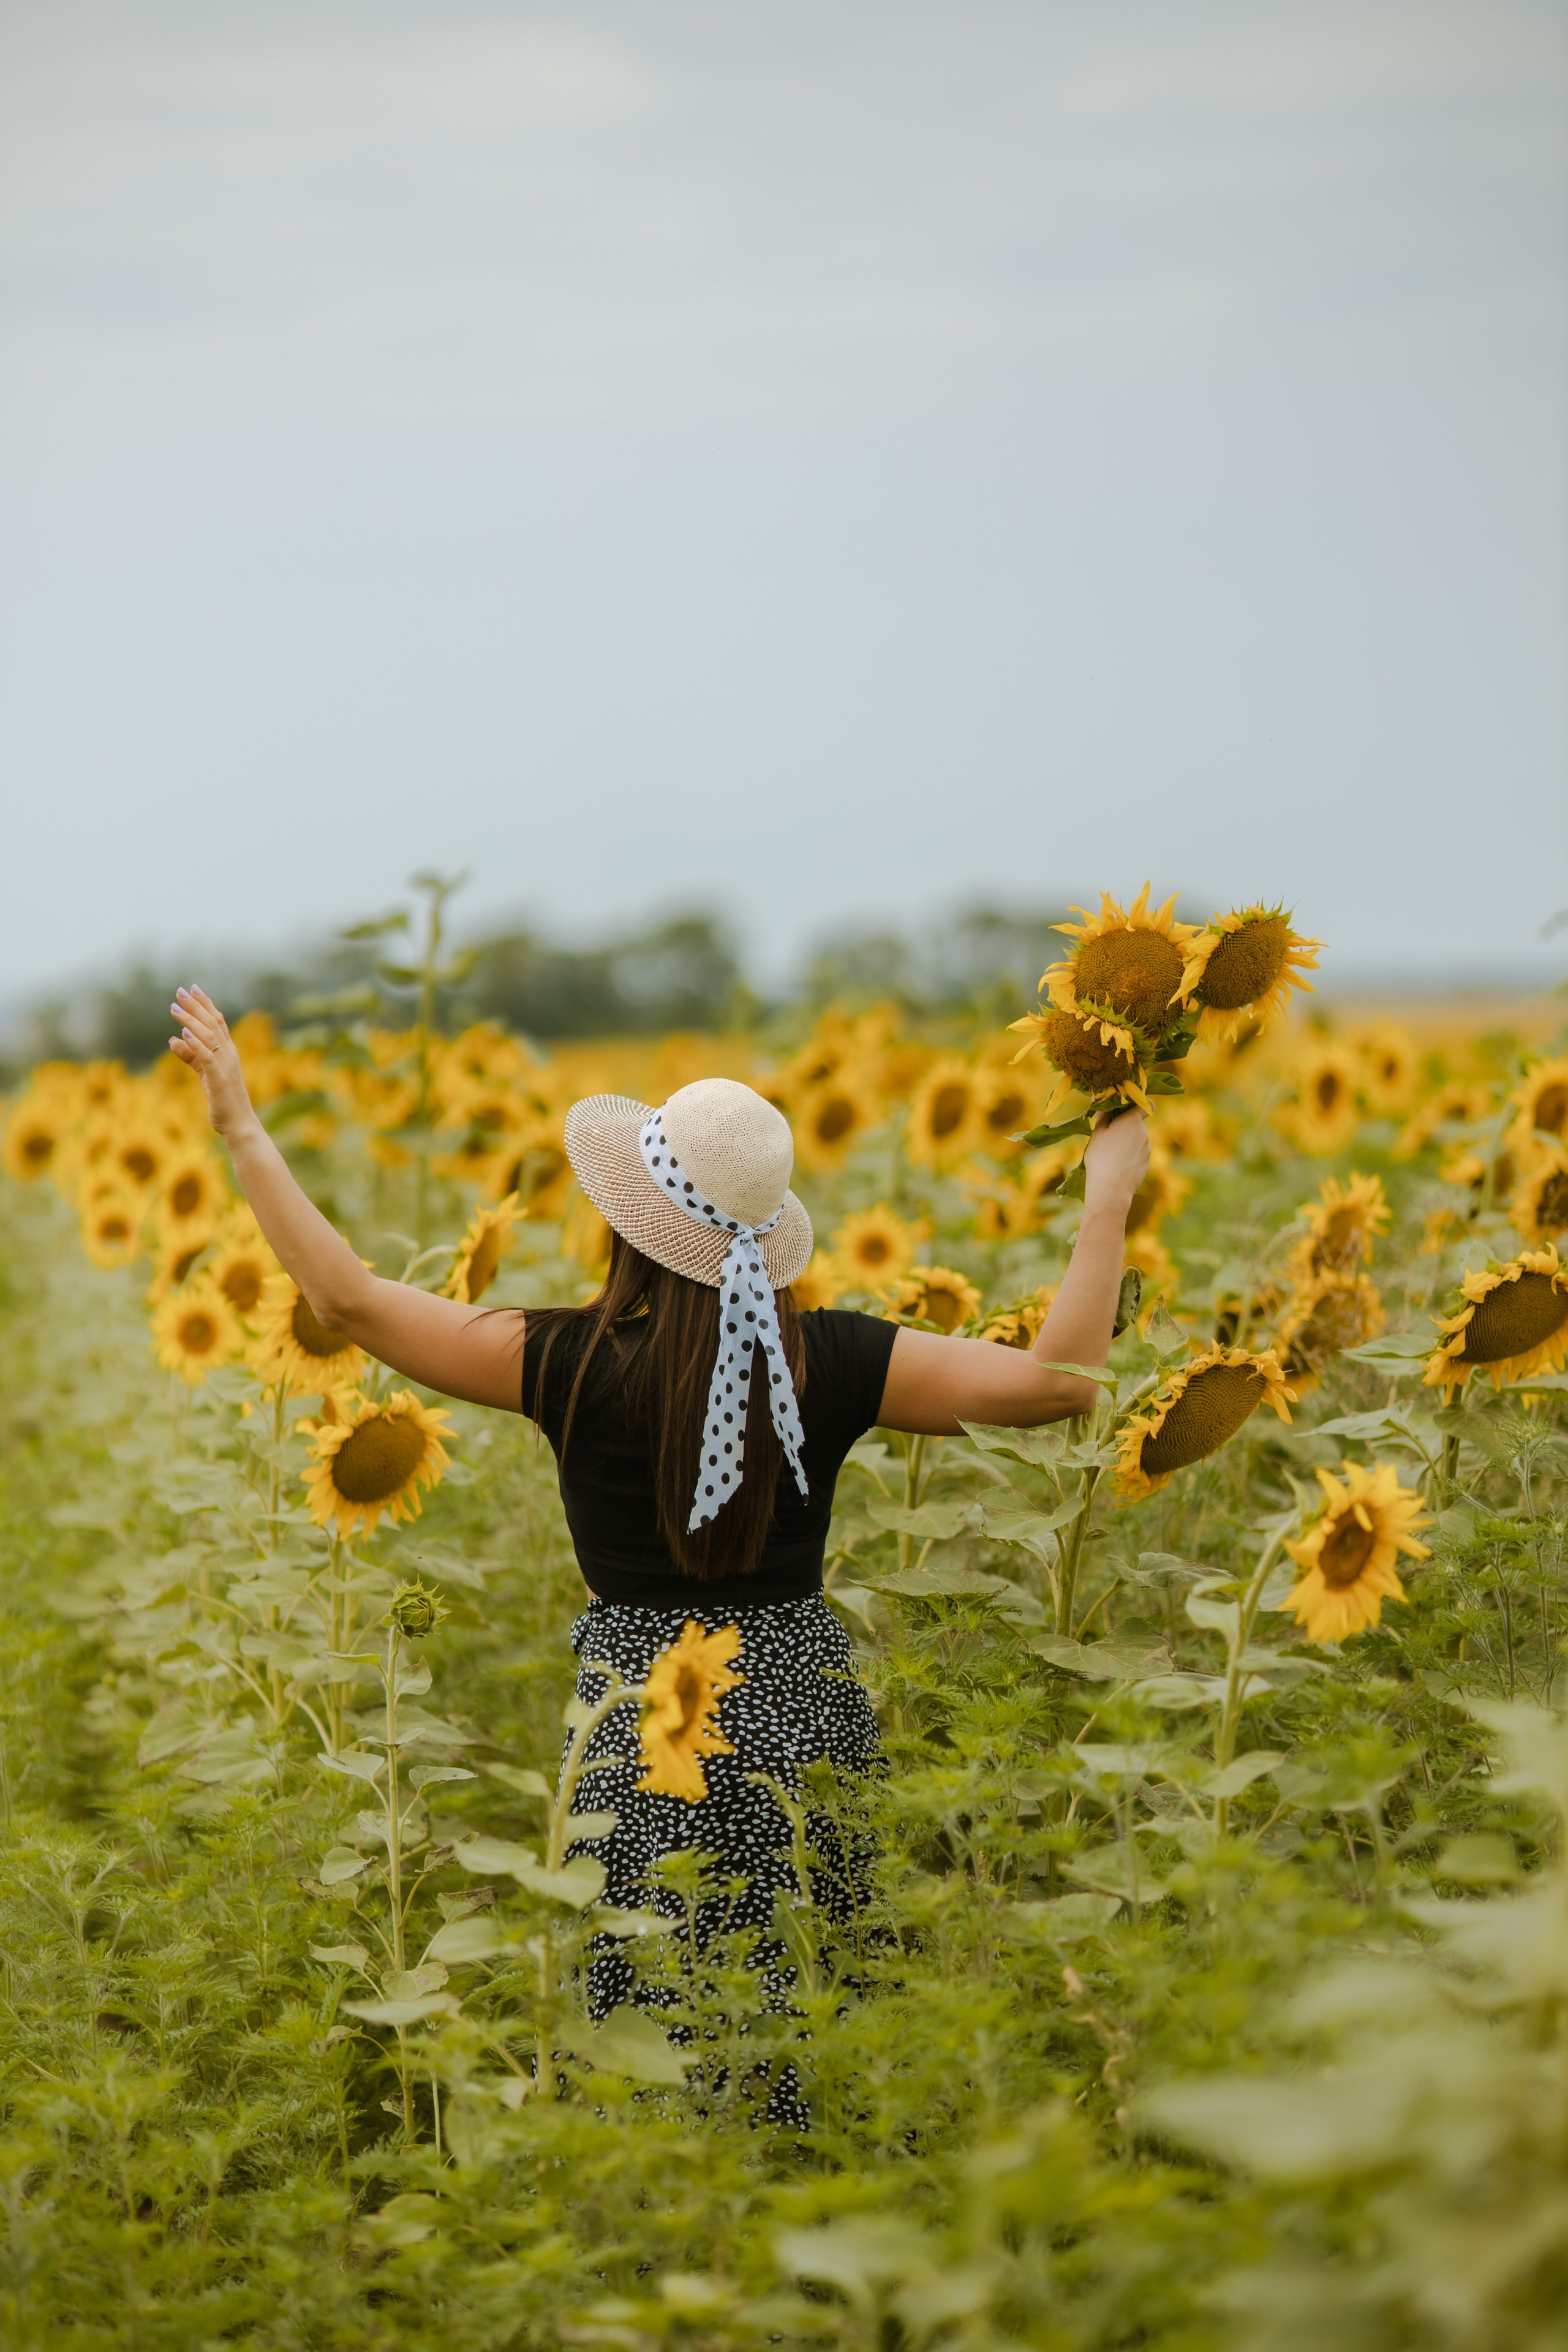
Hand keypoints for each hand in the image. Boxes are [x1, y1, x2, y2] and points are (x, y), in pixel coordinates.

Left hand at [168, 987, 256, 1139]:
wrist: (239, 1124)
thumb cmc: (224, 1100)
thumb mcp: (204, 1074)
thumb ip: (190, 1056)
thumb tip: (172, 1039)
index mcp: (228, 1052)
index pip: (217, 1022)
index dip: (205, 1004)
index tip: (192, 989)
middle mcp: (229, 1054)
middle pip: (213, 1023)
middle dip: (196, 1006)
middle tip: (180, 991)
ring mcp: (226, 1065)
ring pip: (208, 1036)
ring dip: (191, 1021)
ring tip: (175, 1008)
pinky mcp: (219, 1079)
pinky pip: (207, 1057)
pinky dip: (196, 1044)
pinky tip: (183, 1034)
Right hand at [1081, 1104, 1149, 1208]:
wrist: (1110, 1189)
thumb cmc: (1101, 1157)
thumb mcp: (1097, 1133)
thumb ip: (1103, 1116)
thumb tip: (1103, 1102)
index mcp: (1133, 1121)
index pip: (1146, 1105)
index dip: (1140, 1104)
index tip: (1128, 1109)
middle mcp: (1144, 1134)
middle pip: (1137, 1125)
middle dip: (1126, 1128)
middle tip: (1109, 1137)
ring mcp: (1147, 1150)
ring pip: (1137, 1141)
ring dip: (1127, 1144)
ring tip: (1111, 1156)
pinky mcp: (1147, 1164)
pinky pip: (1138, 1156)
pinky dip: (1130, 1158)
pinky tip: (1117, 1167)